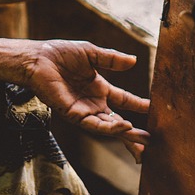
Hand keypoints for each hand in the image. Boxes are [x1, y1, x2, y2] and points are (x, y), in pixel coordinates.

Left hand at [22, 39, 150, 162]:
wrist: (39, 58)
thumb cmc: (61, 53)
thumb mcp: (91, 53)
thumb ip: (112, 59)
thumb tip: (134, 60)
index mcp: (99, 89)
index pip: (123, 100)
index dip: (138, 105)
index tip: (154, 109)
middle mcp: (93, 103)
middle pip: (118, 121)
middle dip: (134, 133)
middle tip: (151, 140)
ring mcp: (83, 110)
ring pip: (108, 127)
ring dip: (125, 133)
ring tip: (142, 138)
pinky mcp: (73, 114)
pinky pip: (94, 124)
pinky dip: (109, 127)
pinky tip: (124, 126)